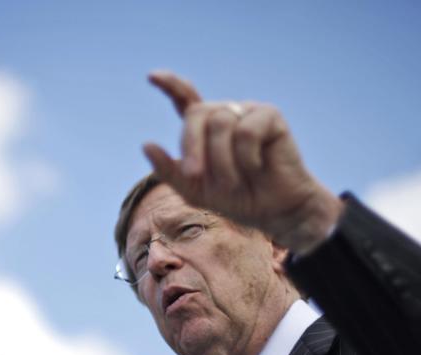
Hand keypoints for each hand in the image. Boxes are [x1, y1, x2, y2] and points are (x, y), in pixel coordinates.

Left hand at [143, 71, 342, 254]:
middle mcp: (225, 114)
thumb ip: (169, 171)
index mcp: (205, 129)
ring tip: (235, 182)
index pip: (185, 99)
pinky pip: (246, 131)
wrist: (274, 211)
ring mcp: (246, 111)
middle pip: (196, 113)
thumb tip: (146, 144)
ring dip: (222, 161)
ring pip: (220, 123)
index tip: (152, 77)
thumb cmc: (237, 199)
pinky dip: (246, 157)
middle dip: (191, 145)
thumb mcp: (195, 191)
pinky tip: (257, 168)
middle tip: (193, 174)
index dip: (170, 86)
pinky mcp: (269, 115)